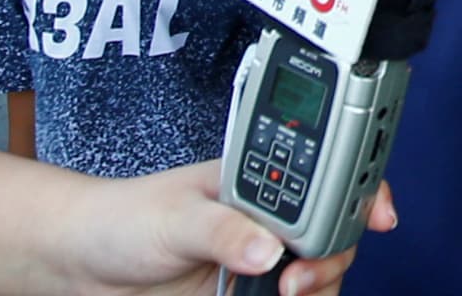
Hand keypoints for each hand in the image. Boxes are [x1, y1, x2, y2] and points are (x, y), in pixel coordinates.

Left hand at [47, 162, 381, 295]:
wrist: (81, 267)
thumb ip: (223, 231)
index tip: (380, 215)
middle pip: (334, 233)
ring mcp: (259, 264)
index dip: (362, 191)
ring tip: (289, 294)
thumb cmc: (123, 219)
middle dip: (335, 252)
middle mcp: (266, 222)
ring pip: (320, 277)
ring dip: (320, 286)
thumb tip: (269, 248)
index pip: (326, 178)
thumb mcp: (175, 217)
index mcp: (257, 183)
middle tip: (303, 275)